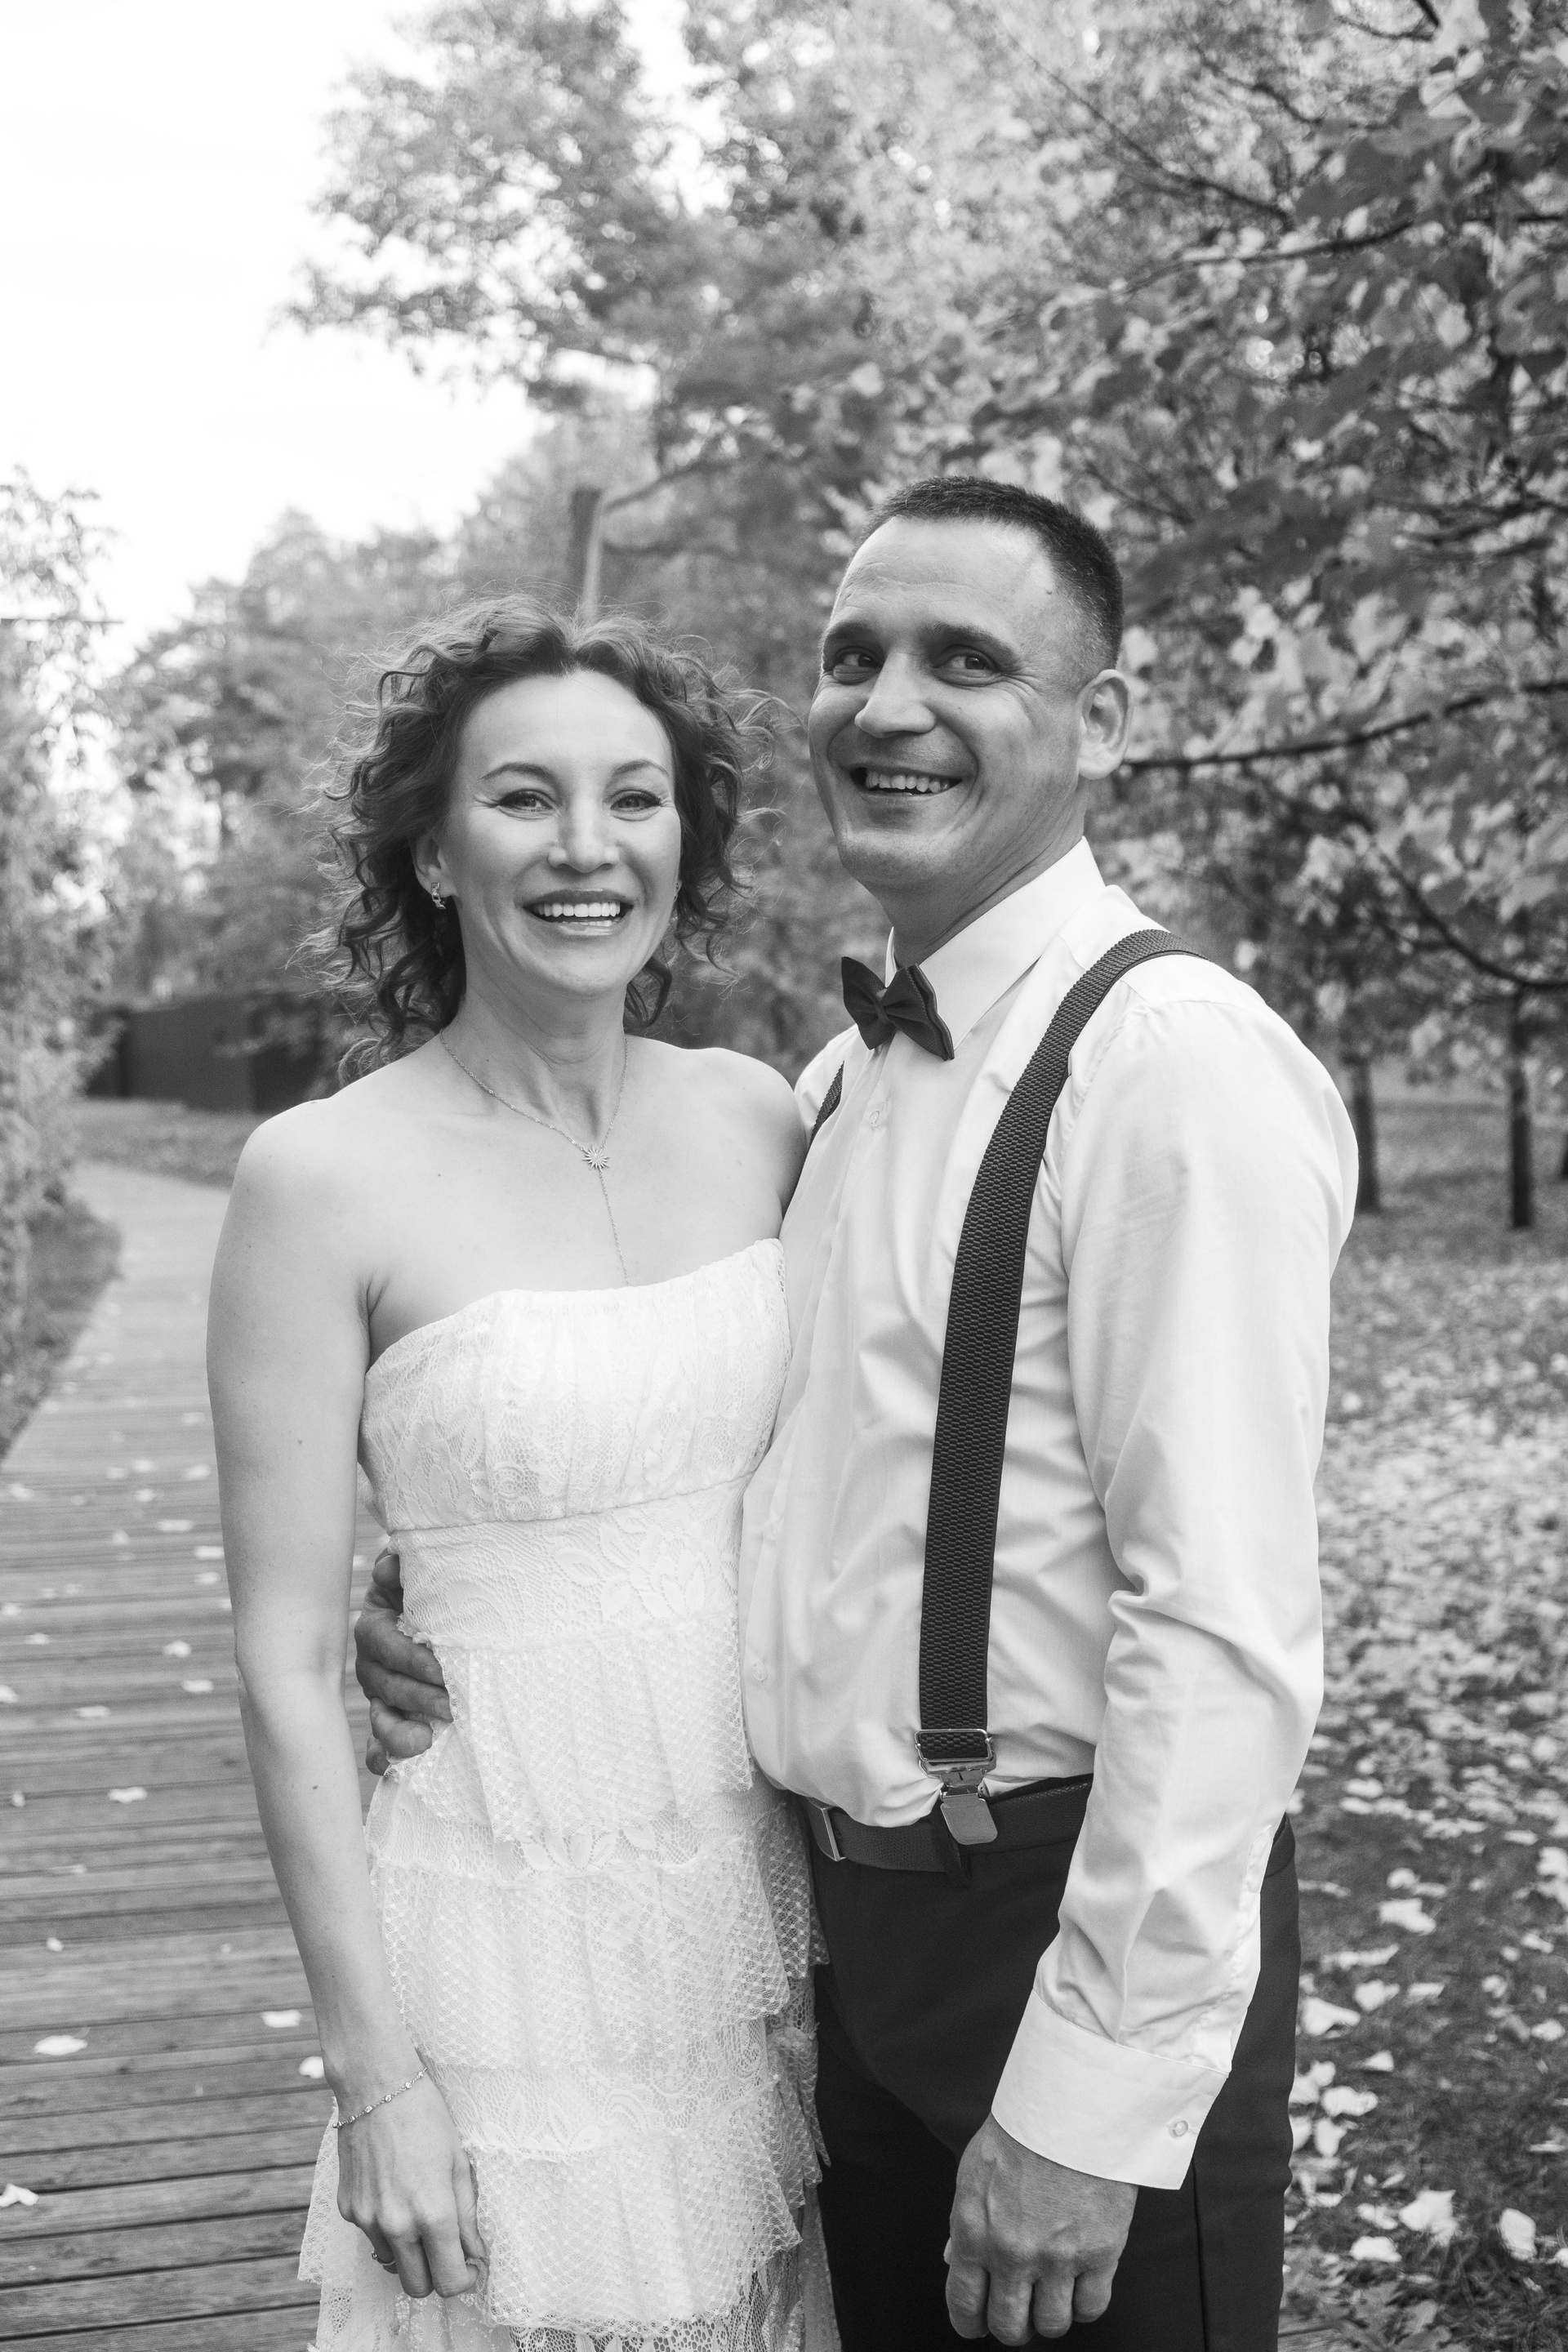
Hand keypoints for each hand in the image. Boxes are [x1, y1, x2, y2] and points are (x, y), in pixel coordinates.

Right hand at [336, 2072, 485, 2299]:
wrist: (376, 2087)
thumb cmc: (426, 2118)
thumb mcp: (459, 2163)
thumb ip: (467, 2216)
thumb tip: (475, 2254)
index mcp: (432, 2213)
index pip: (449, 2281)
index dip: (464, 2280)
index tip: (469, 2268)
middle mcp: (397, 2225)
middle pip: (417, 2287)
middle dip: (435, 2276)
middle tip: (445, 2249)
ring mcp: (368, 2220)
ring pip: (392, 2264)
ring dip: (408, 2251)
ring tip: (416, 2209)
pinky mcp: (348, 2210)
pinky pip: (371, 2237)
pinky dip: (385, 2228)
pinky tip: (392, 2191)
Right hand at [354, 1548, 450, 1774]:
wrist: (440, 1609)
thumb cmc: (431, 1590)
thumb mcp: (419, 1574)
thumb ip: (403, 1566)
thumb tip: (391, 1566)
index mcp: (377, 1626)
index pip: (386, 1644)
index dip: (412, 1659)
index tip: (443, 1671)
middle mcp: (373, 1663)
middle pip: (387, 1684)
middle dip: (419, 1698)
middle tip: (454, 1707)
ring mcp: (379, 1694)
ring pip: (380, 1716)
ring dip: (399, 1732)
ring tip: (426, 1741)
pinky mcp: (389, 1718)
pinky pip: (378, 1742)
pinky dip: (383, 1755)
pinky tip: (390, 1768)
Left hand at [946, 2115, 1136, 2342]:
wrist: (1071, 2106)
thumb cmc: (1021, 2132)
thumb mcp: (974, 2173)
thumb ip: (965, 2223)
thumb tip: (954, 2260)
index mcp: (975, 2231)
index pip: (964, 2304)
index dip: (970, 2324)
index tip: (977, 2326)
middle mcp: (1013, 2253)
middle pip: (1009, 2326)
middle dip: (1011, 2328)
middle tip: (1019, 2316)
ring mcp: (1058, 2256)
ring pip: (1052, 2325)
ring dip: (1049, 2318)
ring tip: (1052, 2299)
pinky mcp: (1099, 2252)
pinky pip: (1091, 2307)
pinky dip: (1085, 2305)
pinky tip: (1080, 2287)